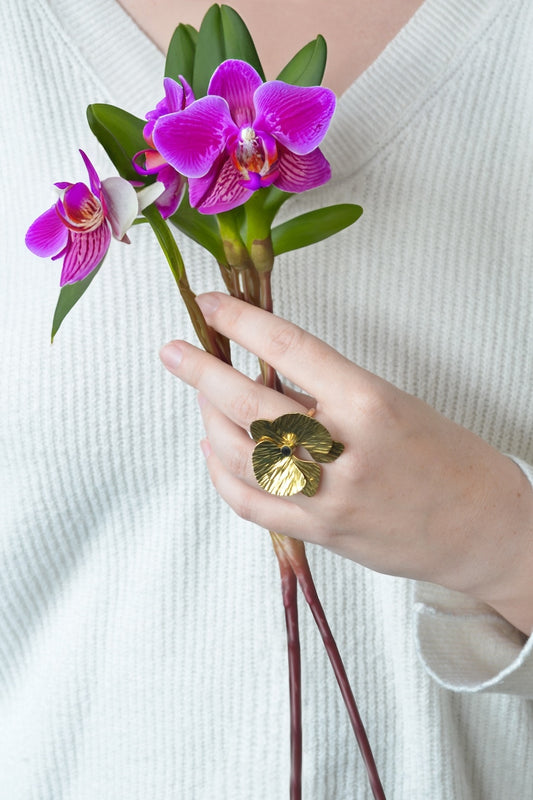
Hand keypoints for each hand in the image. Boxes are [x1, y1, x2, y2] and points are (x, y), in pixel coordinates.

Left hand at [160, 293, 532, 633]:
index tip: (211, 303)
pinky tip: (212, 449)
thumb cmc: (452, 459)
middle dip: (202, 372)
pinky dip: (221, 474)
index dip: (241, 321)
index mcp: (371, 403)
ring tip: (200, 398)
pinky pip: (250, 504)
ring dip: (208, 420)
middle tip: (174, 351)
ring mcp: (327, 499)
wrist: (484, 530)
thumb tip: (267, 373)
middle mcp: (345, 451)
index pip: (290, 349)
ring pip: (240, 456)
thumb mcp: (398, 404)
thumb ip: (331, 393)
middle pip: (250, 404)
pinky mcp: (319, 534)